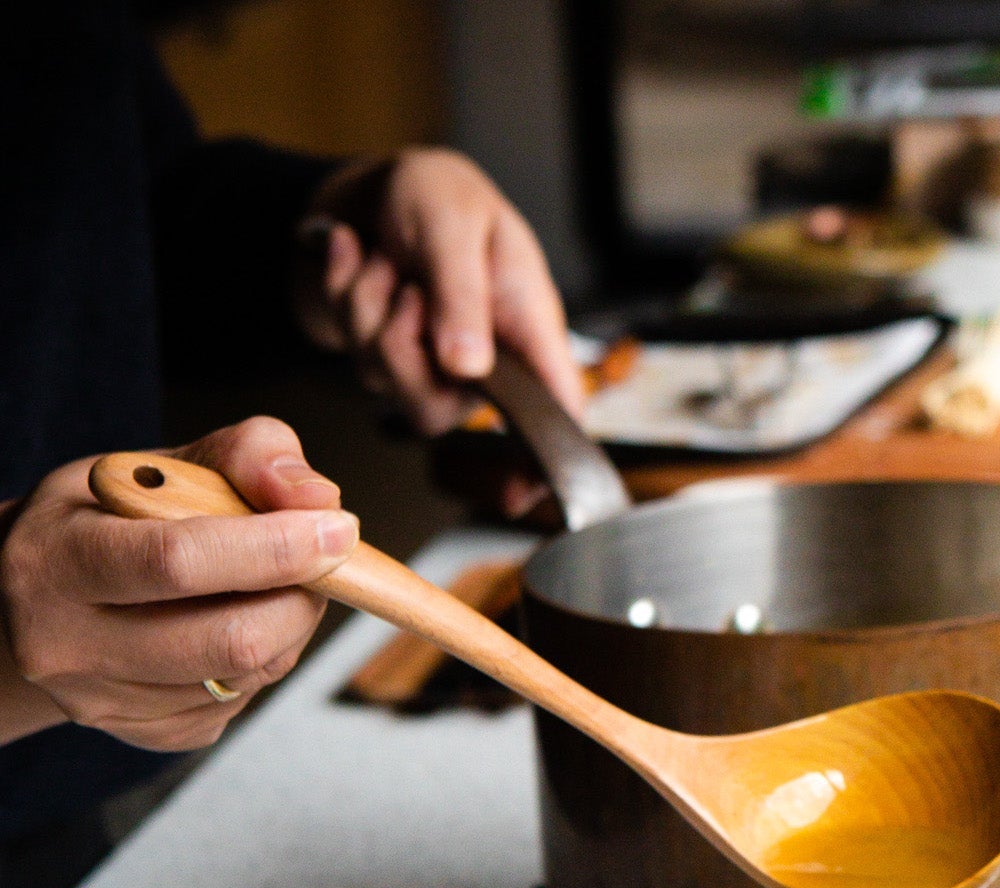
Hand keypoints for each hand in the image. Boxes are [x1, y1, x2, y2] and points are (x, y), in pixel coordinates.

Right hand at [0, 419, 355, 752]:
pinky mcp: (147, 734)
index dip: (275, 548)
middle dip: (300, 598)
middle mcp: (68, 642)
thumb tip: (318, 498)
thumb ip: (244, 456)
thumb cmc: (107, 521)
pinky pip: (241, 703)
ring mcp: (104, 700)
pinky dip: (262, 661)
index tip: (336, 531)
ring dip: (287, 628)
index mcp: (58, 559)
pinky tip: (229, 626)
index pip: (180, 561)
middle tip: (314, 565)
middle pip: (232, 640)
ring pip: (250, 676)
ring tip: (265, 589)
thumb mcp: (158, 466)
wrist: (36, 598)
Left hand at [298, 148, 584, 437]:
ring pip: (386, 379)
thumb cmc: (436, 194)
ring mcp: (431, 366)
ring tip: (387, 259)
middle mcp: (485, 361)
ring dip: (368, 305)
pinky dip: (345, 290)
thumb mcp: (454, 223)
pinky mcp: (385, 359)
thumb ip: (463, 296)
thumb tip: (469, 369)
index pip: (553, 414)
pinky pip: (351, 347)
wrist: (372, 181)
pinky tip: (356, 253)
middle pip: (441, 408)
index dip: (545, 461)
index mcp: (527, 330)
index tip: (523, 493)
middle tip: (410, 284)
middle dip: (400, 342)